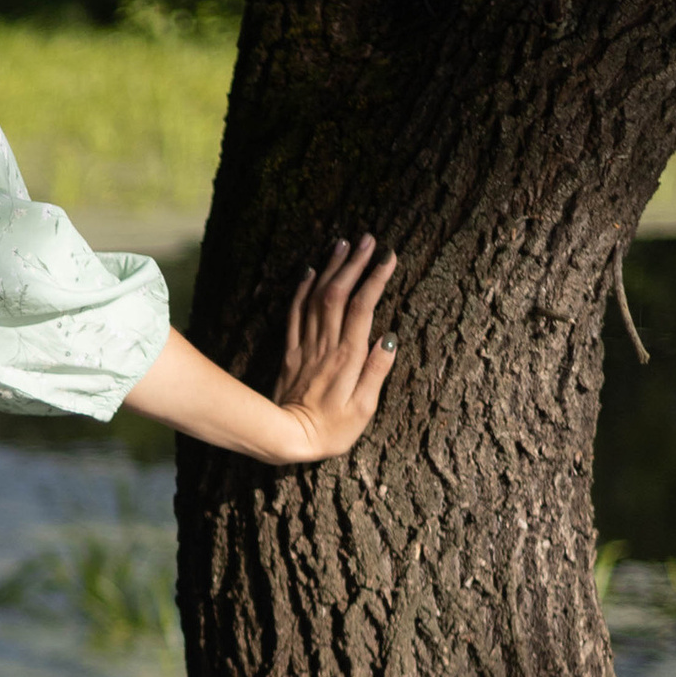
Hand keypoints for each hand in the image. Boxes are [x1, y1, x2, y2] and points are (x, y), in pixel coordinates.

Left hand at [275, 234, 397, 458]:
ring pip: (317, 297)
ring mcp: (305, 346)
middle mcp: (326, 344)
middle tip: (367, 238)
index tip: (388, 256)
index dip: (375, 279)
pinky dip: (302, 290)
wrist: (285, 438)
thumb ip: (377, 372)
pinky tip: (310, 272)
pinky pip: (295, 313)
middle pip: (339, 294)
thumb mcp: (364, 409)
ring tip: (343, 243)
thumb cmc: (331, 430)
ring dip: (330, 268)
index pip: (363, 307)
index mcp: (347, 356)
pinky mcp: (291, 352)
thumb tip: (391, 339)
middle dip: (354, 263)